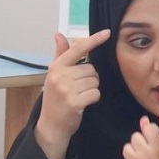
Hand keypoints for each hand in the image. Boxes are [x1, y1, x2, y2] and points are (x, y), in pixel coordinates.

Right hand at [34, 28, 110, 158]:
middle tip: (78, 89)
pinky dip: (93, 98)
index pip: (78, 49)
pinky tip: (83, 103)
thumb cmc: (55, 99)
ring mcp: (67, 89)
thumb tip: (58, 35)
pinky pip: (96, 93)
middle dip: (90, 78)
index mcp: (56, 67)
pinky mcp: (75, 102)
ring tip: (79, 96)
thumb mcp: (54, 76)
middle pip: (91, 69)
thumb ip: (60, 55)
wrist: (50, 126)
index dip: (94, 40)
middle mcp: (60, 76)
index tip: (107, 33)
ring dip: (92, 89)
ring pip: (95, 81)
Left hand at [123, 113, 158, 158]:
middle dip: (146, 131)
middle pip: (149, 129)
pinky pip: (127, 146)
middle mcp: (158, 152)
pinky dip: (129, 151)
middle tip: (148, 143)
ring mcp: (145, 156)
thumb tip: (144, 119)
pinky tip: (135, 158)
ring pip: (136, 136)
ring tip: (142, 154)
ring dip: (137, 142)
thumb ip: (157, 134)